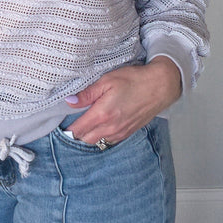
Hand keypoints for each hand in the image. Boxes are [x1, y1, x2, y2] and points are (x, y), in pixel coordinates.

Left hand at [65, 56, 181, 144]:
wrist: (160, 87)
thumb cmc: (134, 80)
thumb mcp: (107, 80)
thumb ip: (87, 94)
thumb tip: (69, 101)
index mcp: (102, 114)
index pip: (77, 130)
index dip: (67, 127)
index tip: (61, 121)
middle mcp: (110, 128)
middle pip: (85, 139)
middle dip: (76, 133)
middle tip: (73, 120)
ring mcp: (120, 132)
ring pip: (97, 142)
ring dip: (89, 136)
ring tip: (85, 122)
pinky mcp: (128, 133)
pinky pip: (109, 141)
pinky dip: (101, 136)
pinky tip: (101, 125)